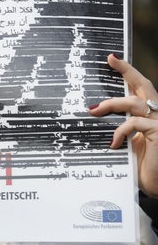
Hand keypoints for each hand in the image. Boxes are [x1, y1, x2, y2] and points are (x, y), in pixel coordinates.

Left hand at [88, 54, 157, 196]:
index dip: (128, 72)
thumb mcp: (127, 142)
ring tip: (94, 110)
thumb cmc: (142, 167)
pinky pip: (136, 124)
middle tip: (111, 59)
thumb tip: (93, 111)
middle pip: (144, 85)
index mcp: (148, 115)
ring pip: (134, 103)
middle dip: (127, 70)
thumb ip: (119, 126)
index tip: (112, 58)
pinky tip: (114, 143)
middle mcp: (157, 116)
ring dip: (112, 104)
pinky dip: (121, 131)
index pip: (139, 89)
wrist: (157, 186)